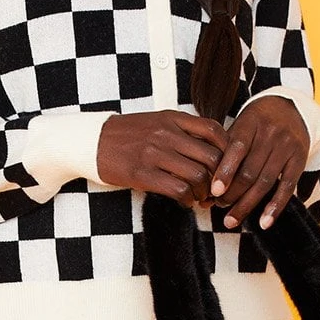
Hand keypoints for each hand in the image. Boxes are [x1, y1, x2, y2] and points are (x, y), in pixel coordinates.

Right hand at [96, 110, 228, 206]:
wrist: (91, 141)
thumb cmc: (127, 135)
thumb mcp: (157, 122)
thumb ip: (182, 131)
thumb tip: (213, 150)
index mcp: (172, 118)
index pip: (214, 130)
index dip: (228, 151)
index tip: (226, 166)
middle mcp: (166, 133)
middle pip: (212, 157)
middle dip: (220, 178)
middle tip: (216, 189)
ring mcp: (154, 153)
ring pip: (198, 176)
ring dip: (204, 192)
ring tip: (199, 198)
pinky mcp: (142, 174)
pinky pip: (178, 190)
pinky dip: (187, 200)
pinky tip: (184, 201)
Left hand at [208, 96, 310, 229]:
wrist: (290, 108)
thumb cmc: (255, 123)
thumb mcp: (239, 127)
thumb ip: (222, 153)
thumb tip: (206, 193)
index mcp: (251, 122)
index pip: (237, 148)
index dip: (225, 171)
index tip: (213, 192)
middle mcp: (271, 134)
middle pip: (250, 170)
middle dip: (232, 193)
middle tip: (218, 206)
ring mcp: (287, 147)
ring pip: (265, 182)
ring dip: (247, 204)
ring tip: (230, 220)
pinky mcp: (300, 159)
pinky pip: (287, 187)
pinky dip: (275, 207)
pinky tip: (263, 223)